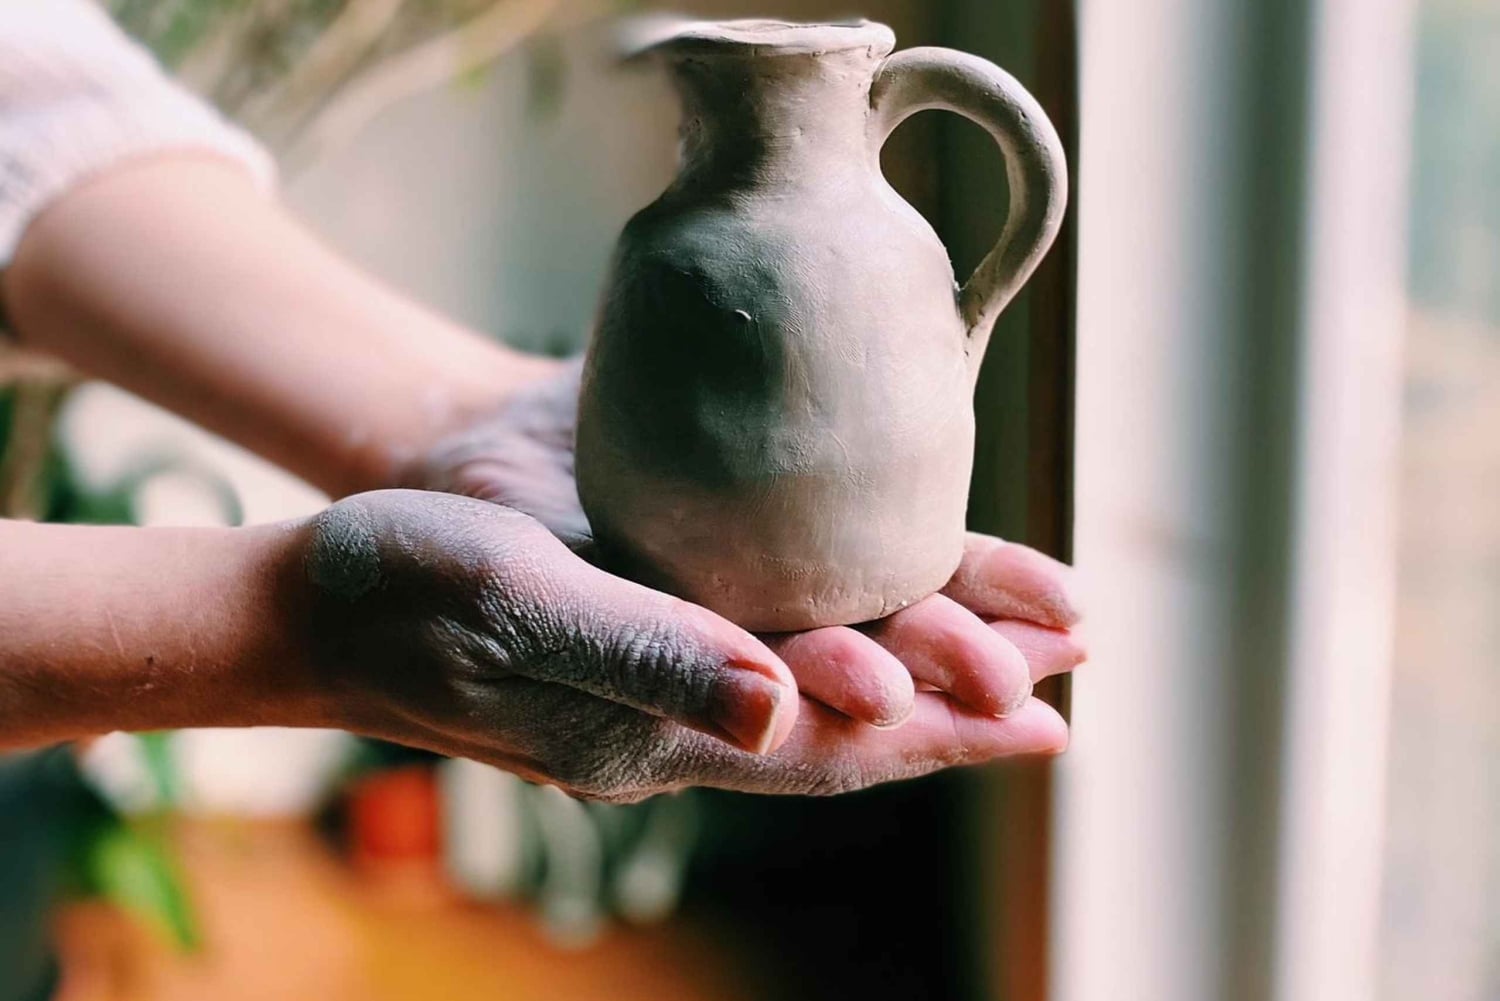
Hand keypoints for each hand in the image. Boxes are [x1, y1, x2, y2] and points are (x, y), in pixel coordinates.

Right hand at [405, 357, 1085, 729]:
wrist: (322, 596)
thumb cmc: (409, 589)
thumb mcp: (519, 605)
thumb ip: (644, 655)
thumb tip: (781, 700)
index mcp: (653, 731)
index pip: (828, 747)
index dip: (940, 732)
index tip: (1042, 712)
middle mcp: (679, 716)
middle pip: (849, 720)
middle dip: (960, 694)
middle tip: (1064, 660)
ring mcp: (668, 677)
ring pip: (827, 678)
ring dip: (924, 658)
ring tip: (1020, 632)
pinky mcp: (651, 624)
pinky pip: (777, 634)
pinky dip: (852, 619)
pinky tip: (893, 597)